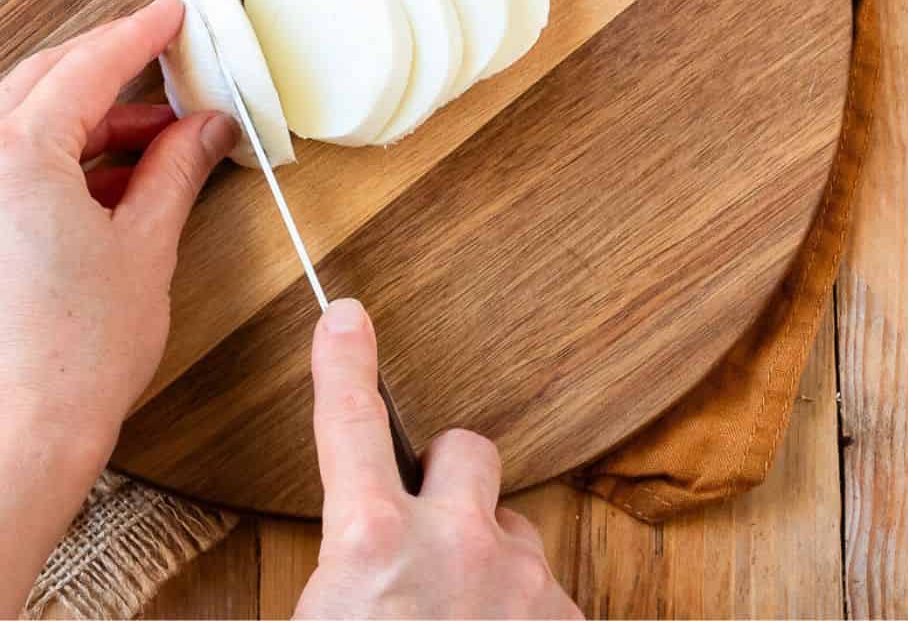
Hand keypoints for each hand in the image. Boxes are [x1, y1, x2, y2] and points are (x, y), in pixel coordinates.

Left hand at [0, 0, 238, 478]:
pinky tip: (110, 177)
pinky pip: (3, 163)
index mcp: (12, 155)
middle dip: (110, 69)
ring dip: (87, 119)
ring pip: (21, 121)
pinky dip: (57, 156)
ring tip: (156, 137)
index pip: (85, 67)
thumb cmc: (79, 355)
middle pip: (44, 82)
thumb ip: (176, 167)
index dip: (138, 35)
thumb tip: (206, 127)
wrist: (16, 440)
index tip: (172, 13)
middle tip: (168, 63)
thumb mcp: (147, 245)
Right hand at [295, 299, 581, 619]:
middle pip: (467, 449)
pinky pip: (545, 590)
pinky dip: (520, 610)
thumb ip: (339, 566)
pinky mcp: (568, 619)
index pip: (351, 420)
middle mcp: (455, 545)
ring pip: (512, 527)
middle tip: (425, 527)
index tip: (347, 316)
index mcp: (373, 542)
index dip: (346, 361)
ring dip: (486, 555)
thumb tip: (347, 560)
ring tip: (459, 611)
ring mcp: (521, 582)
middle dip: (448, 475)